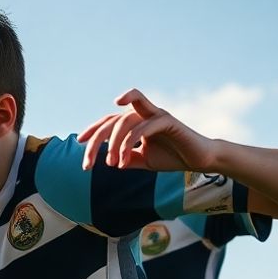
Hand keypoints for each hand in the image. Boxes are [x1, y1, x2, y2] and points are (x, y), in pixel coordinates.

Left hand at [77, 89, 215, 172]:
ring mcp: (156, 114)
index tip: (79, 143)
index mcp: (137, 121)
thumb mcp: (142, 160)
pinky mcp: (167, 120)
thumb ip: (125, 157)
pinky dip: (128, 145)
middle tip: (87, 164)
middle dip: (96, 141)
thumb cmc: (171, 156)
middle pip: (112, 120)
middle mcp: (144, 114)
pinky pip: (142, 129)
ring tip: (111, 164)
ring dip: (113, 145)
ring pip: (124, 121)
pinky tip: (123, 163)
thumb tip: (107, 160)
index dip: (93, 129)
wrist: (199, 159)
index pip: (109, 121)